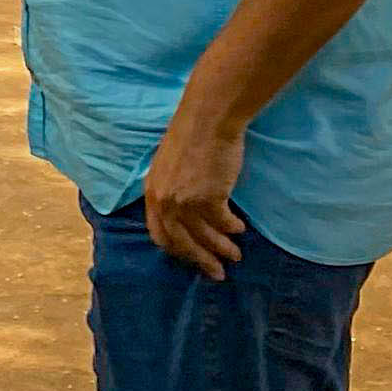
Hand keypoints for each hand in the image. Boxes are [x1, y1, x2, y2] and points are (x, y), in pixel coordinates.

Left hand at [141, 113, 250, 279]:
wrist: (208, 118)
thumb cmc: (191, 135)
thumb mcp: (168, 165)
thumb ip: (170, 189)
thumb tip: (182, 212)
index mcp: (152, 192)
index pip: (160, 234)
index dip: (177, 250)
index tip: (191, 258)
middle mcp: (165, 201)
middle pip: (181, 243)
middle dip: (200, 260)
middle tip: (217, 272)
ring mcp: (186, 202)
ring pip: (205, 237)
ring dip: (221, 249)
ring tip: (235, 255)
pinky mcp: (209, 198)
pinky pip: (223, 223)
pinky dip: (232, 229)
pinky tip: (239, 229)